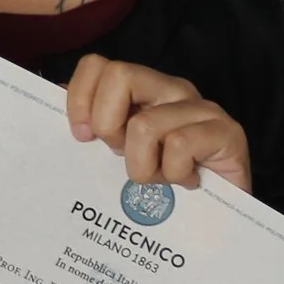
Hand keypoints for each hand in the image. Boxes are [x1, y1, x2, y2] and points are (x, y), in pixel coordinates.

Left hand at [63, 56, 250, 192]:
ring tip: (160, 179)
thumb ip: (95, 123)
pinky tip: (186, 182)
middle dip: (109, 125)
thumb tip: (55, 91)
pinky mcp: (228, 131)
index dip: (79, 99)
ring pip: (145, 124)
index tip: (82, 137)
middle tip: (123, 155)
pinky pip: (179, 145)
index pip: (97, 65)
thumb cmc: (165, 184)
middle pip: (119, 75)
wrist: (221, 217)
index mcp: (144, 89)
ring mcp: (202, 108)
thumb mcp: (121, 152)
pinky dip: (173, 175)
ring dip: (143, 167)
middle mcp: (172, 89)